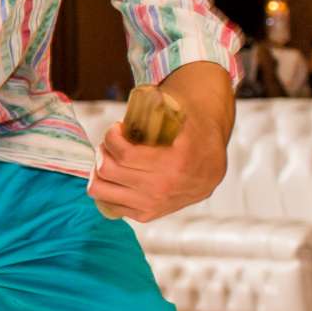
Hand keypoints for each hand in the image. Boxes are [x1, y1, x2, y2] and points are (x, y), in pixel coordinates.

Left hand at [89, 121, 223, 221]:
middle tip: (111, 143)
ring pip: (100, 190)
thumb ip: (164, 108)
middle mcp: (162, 189)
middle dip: (103, 150)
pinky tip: (116, 175)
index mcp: (174, 164)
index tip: (117, 128)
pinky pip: (109, 205)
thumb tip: (146, 95)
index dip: (111, 136)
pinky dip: (107, 188)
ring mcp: (153, 205)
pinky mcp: (147, 215)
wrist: (213, 167)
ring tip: (109, 158)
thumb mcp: (184, 117)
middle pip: (106, 170)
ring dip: (98, 170)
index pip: (123, 154)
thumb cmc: (194, 135)